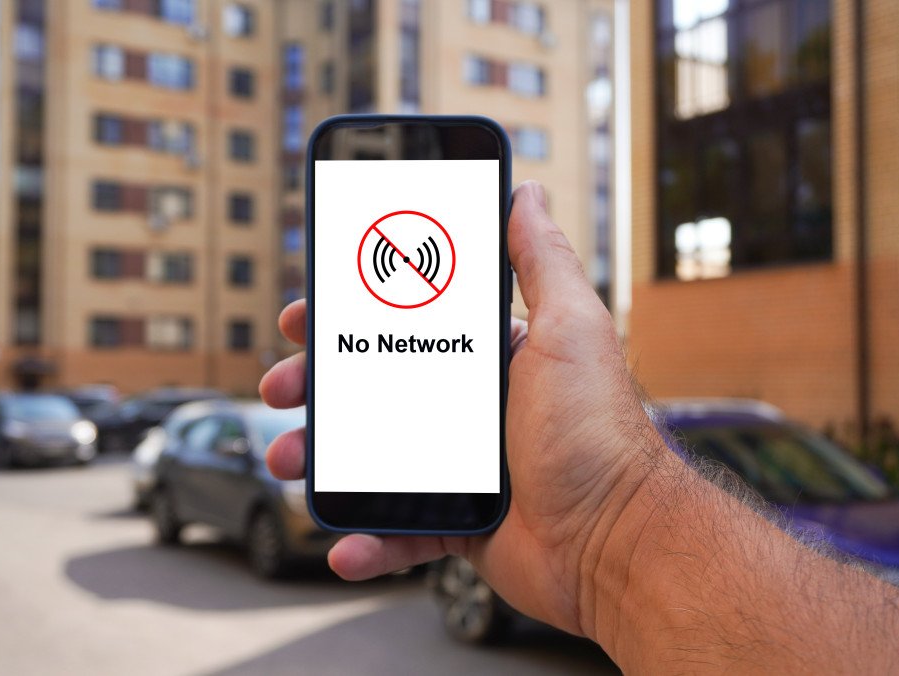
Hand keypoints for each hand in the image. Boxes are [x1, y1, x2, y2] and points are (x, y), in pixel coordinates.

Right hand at [259, 181, 664, 637]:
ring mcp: (461, 467)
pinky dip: (366, 539)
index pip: (405, 327)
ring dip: (322, 459)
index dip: (351, 318)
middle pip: (373, 390)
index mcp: (489, 360)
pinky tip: (344, 542)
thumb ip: (542, 262)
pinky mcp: (460, 522)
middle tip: (282, 386)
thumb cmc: (597, 431)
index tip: (306, 314)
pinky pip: (399, 531)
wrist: (616, 540)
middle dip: (318, 386)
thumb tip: (529, 192)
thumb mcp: (568, 329)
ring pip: (370, 458)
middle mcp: (472, 409)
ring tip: (291, 460)